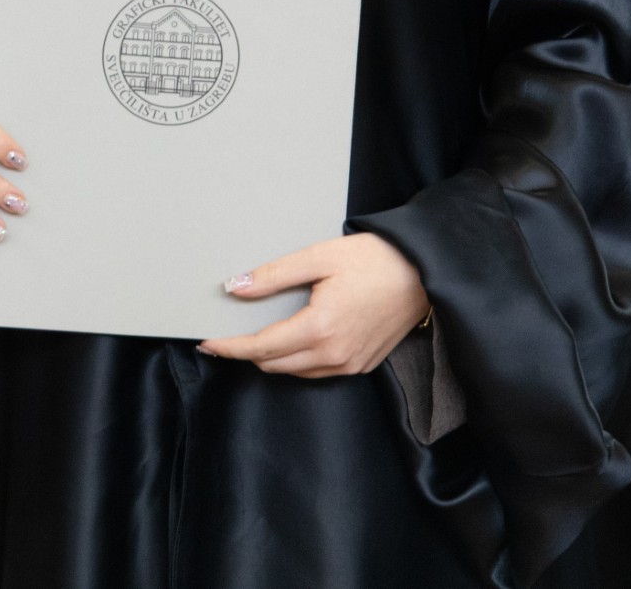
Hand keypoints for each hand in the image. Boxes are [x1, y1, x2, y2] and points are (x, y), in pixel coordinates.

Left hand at [198, 232, 429, 378]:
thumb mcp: (319, 257)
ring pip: (295, 372)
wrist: (423, 273)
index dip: (230, 348)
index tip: (208, 343)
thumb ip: (274, 275)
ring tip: (258, 332)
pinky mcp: (361, 365)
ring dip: (272, 357)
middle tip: (228, 333)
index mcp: (319, 328)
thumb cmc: (374, 259)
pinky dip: (298, 360)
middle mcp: (334, 354)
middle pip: (274, 365)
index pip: (261, 348)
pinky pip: (318, 371)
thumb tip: (235, 287)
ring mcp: (349, 364)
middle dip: (246, 352)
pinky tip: (294, 337)